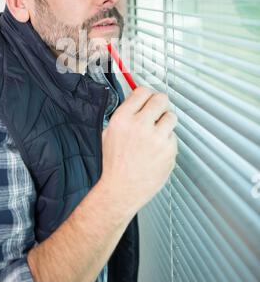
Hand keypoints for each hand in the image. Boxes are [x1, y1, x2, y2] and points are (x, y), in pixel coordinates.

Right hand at [100, 86, 177, 217]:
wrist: (119, 190)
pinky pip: (174, 136)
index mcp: (123, 119)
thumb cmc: (112, 165)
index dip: (147, 94)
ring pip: (171, 116)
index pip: (143, 91)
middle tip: (157, 111)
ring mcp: (157, 138)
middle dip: (160, 104)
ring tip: (157, 132)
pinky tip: (157, 150)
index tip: (148, 99)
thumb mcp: (108, 133)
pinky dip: (167, 141)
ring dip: (165, 121)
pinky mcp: (169, 151)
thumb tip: (138, 103)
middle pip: (161, 99)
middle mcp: (140, 125)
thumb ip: (124, 116)